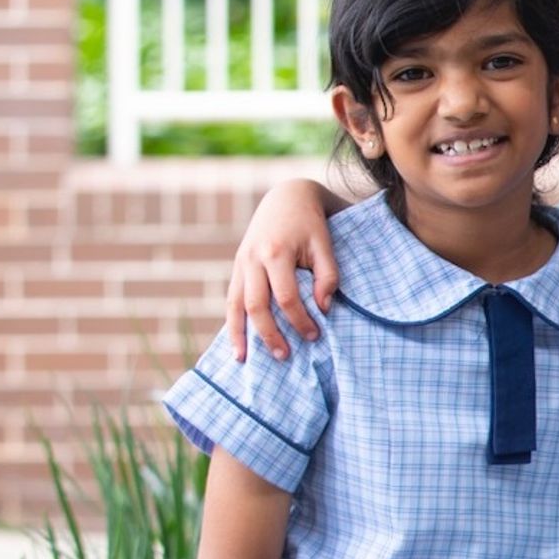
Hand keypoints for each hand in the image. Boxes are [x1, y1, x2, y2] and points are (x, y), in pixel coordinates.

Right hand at [224, 180, 341, 360]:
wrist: (286, 198)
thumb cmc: (311, 224)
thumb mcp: (325, 244)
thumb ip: (327, 276)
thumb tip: (323, 309)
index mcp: (276, 252)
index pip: (286, 297)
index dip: (300, 320)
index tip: (314, 336)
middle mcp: (253, 259)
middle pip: (256, 305)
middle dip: (269, 334)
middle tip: (285, 356)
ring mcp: (241, 263)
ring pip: (235, 304)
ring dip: (240, 334)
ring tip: (244, 360)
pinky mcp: (237, 267)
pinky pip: (231, 299)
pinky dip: (232, 321)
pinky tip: (235, 342)